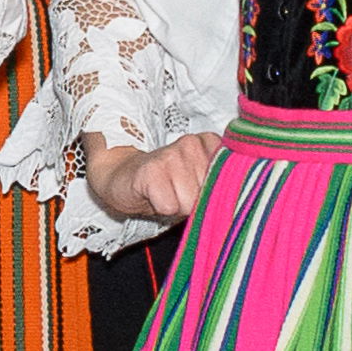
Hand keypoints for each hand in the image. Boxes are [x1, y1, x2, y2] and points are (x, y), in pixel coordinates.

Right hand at [87, 131, 218, 230]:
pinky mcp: (151, 170)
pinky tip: (152, 194)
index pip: (228, 183)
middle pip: (208, 194)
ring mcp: (171, 154)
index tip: (195, 187)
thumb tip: (225, 202)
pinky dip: (161, 208)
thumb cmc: (166, 182)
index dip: (211, 195)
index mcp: (210, 143)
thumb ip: (219, 183)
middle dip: (194, 201)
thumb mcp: (199, 179)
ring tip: (165, 192)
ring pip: (189, 202)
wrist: (123, 177)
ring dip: (177, 205)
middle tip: (177, 190)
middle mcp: (192, 143)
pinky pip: (169, 206)